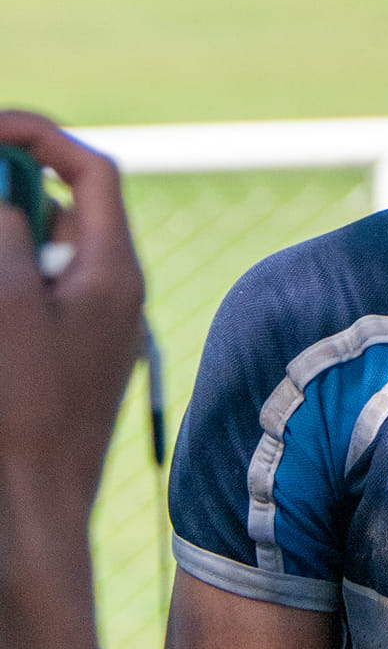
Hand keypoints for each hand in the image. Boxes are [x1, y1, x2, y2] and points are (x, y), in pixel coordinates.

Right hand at [0, 111, 145, 553]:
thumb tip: (5, 196)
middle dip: (13, 191)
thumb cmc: (25, 413)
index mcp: (116, 270)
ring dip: (9, 240)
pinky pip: (37, 296)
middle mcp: (114, 290)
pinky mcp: (69, 355)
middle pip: (66, 207)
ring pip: (46, 253)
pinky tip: (0, 292)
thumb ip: (7, 236)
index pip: (93, 172)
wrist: (39, 510)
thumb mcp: (7, 308)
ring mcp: (93, 324)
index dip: (42, 137)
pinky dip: (10, 284)